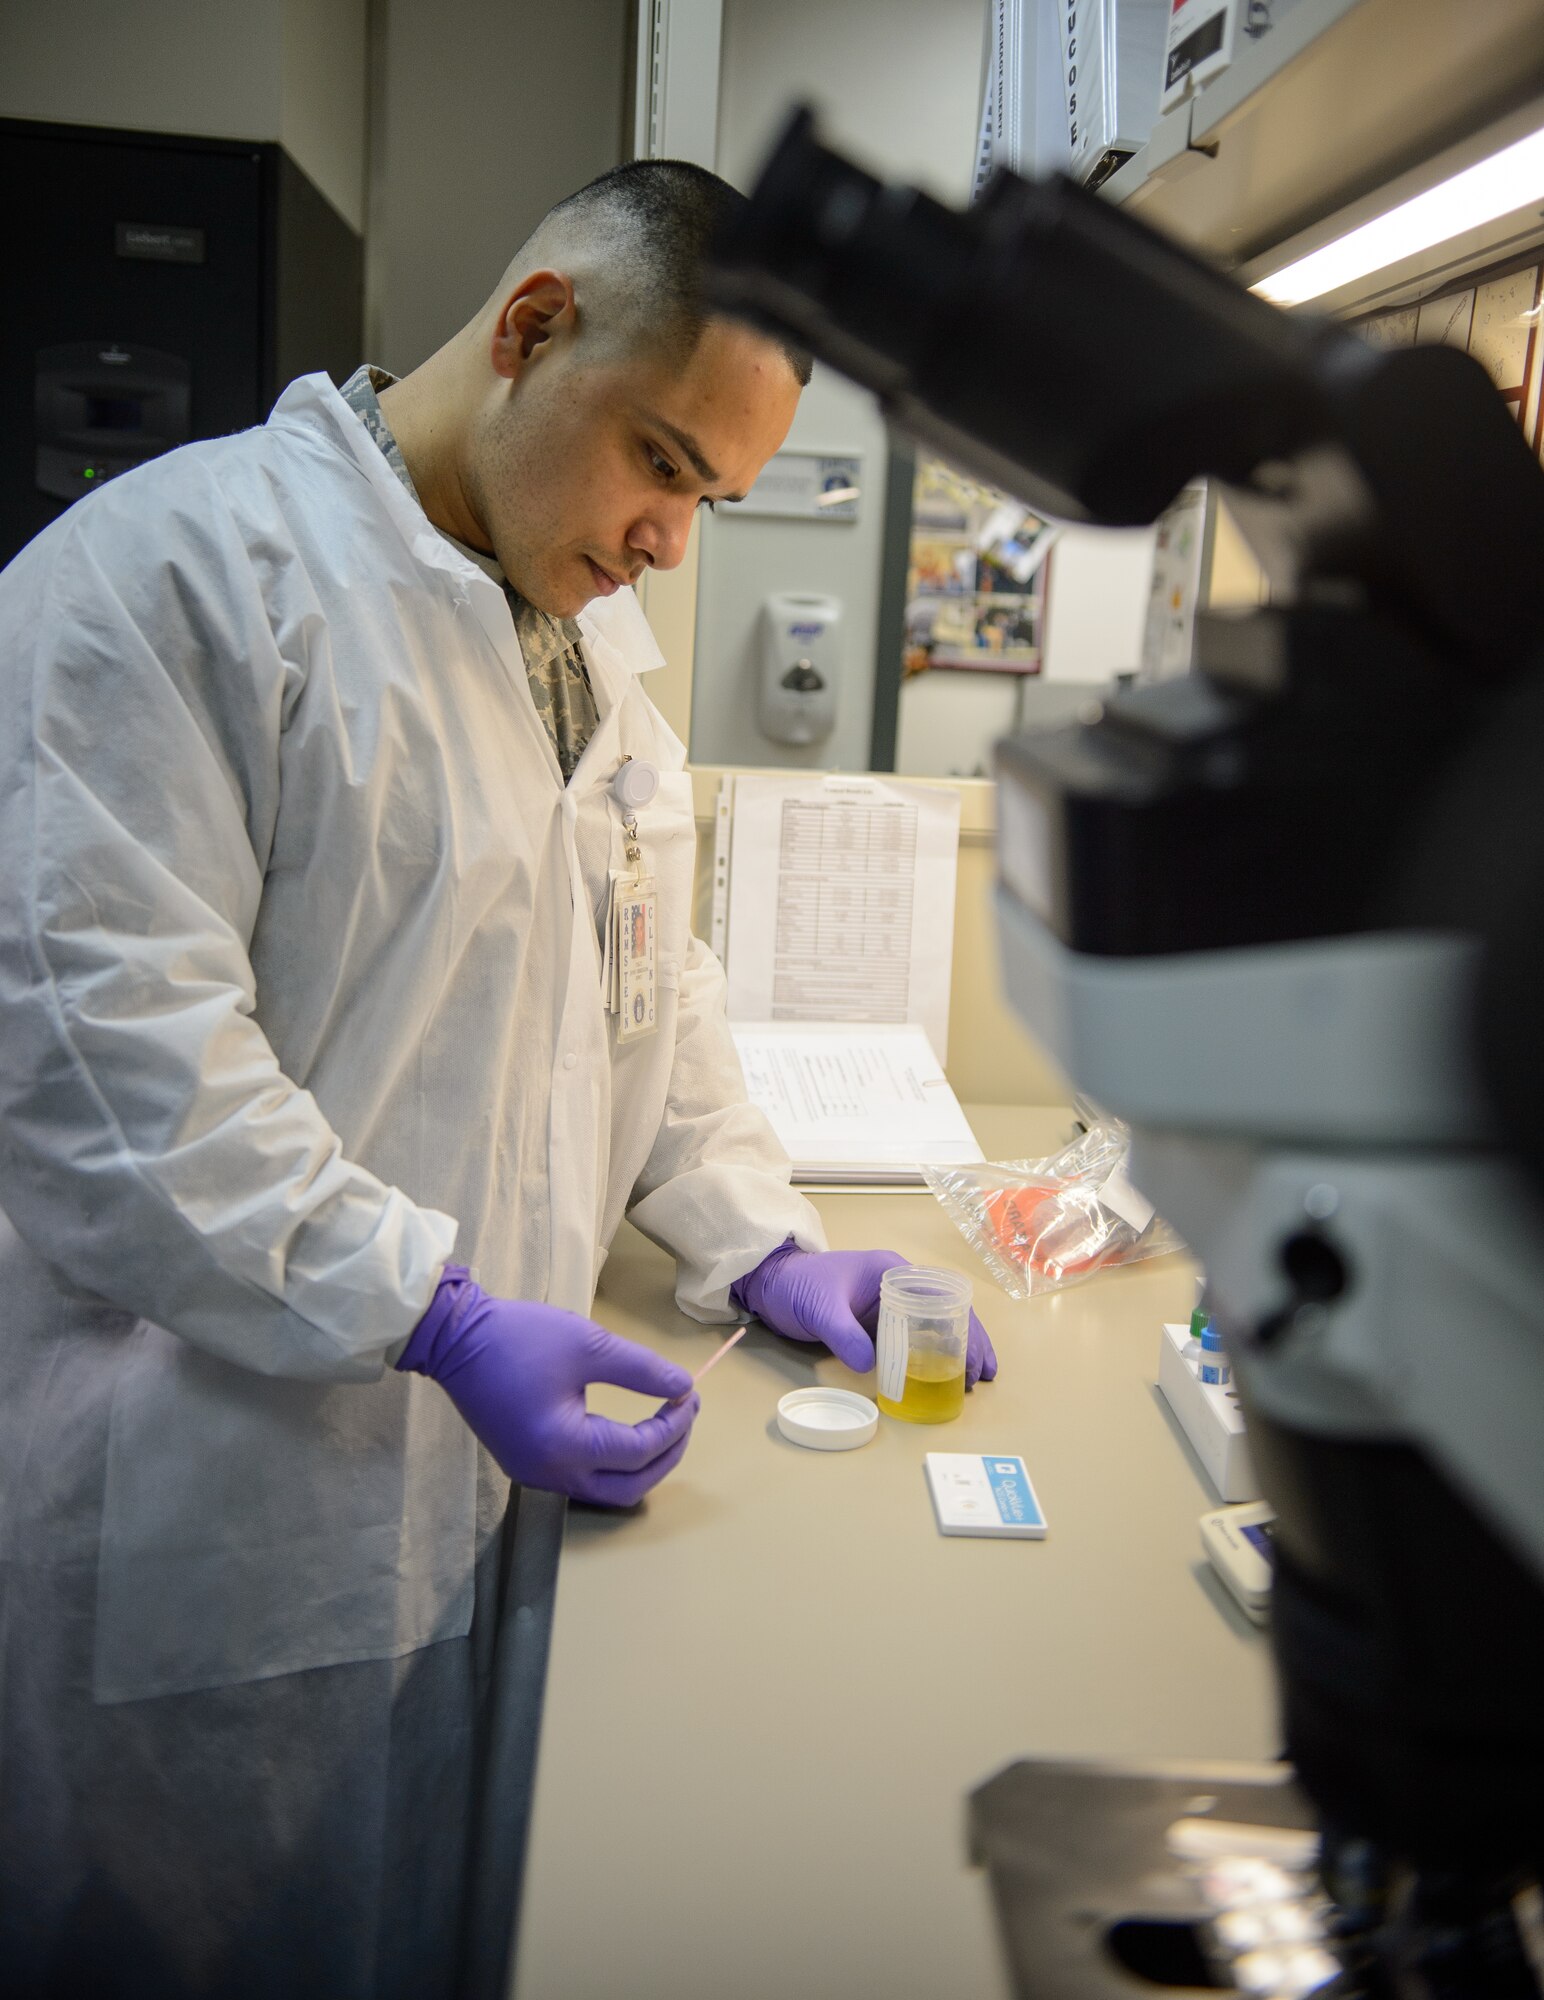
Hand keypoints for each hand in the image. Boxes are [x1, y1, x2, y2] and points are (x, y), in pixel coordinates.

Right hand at [397, 1269, 698, 1505]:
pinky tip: (624, 1431)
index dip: (674, 1425)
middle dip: (666, 1456)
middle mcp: (549, 1474)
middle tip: (683, 1417)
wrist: (453, 1338)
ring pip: (605, 1490)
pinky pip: (581, 1478)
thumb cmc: (520, 1338)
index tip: (690, 1394)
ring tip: (662, 1423)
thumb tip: (682, 1388)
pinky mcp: (524, 1464)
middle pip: (627, 1489)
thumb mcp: (588, 1345)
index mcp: (564, 1447)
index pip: (638, 1451)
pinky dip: (611, 1462)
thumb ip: (640, 1370)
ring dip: (640, 1463)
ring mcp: (533, 1474)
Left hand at [733, 1244, 997, 1386]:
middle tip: (982, 1376)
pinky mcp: (876, 1322)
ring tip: (971, 1380)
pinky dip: (928, 1356)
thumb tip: (870, 1365)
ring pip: (931, 1328)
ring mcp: (887, 1305)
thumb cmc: (797, 1285)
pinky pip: (910, 1339)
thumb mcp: (821, 1309)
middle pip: (945, 1314)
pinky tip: (938, 1376)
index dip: (963, 1328)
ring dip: (952, 1351)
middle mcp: (897, 1286)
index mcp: (892, 1272)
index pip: (941, 1299)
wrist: (770, 1283)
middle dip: (968, 1343)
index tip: (975, 1358)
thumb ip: (845, 1335)